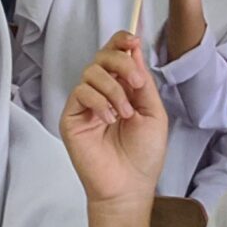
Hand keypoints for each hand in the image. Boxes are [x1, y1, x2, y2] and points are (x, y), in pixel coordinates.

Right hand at [60, 33, 171, 208]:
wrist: (129, 185)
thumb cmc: (143, 155)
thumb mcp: (153, 112)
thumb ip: (142, 82)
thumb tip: (134, 50)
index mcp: (123, 88)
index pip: (115, 54)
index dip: (121, 41)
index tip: (133, 42)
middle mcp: (103, 92)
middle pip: (102, 56)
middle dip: (121, 63)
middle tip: (136, 84)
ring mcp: (86, 104)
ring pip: (91, 72)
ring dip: (113, 90)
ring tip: (124, 115)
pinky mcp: (72, 117)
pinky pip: (80, 92)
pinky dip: (98, 102)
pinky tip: (109, 120)